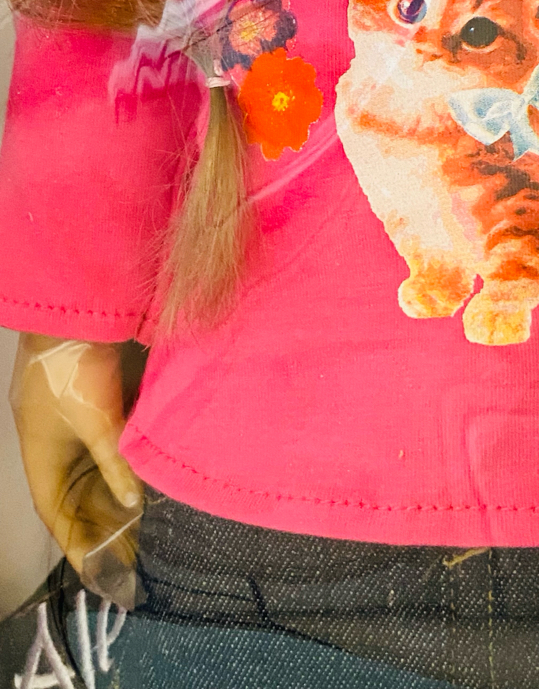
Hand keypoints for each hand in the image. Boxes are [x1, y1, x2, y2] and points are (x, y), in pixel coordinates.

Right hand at [10, 333, 142, 606]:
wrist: (76, 313)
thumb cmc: (74, 369)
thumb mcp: (97, 421)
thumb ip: (116, 462)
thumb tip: (135, 503)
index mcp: (42, 456)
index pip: (58, 515)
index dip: (78, 546)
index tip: (102, 574)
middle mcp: (55, 448)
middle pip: (77, 501)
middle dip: (101, 530)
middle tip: (134, 560)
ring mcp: (74, 428)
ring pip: (93, 478)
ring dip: (114, 503)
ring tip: (145, 531)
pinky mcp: (96, 409)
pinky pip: (108, 452)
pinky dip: (124, 471)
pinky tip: (147, 484)